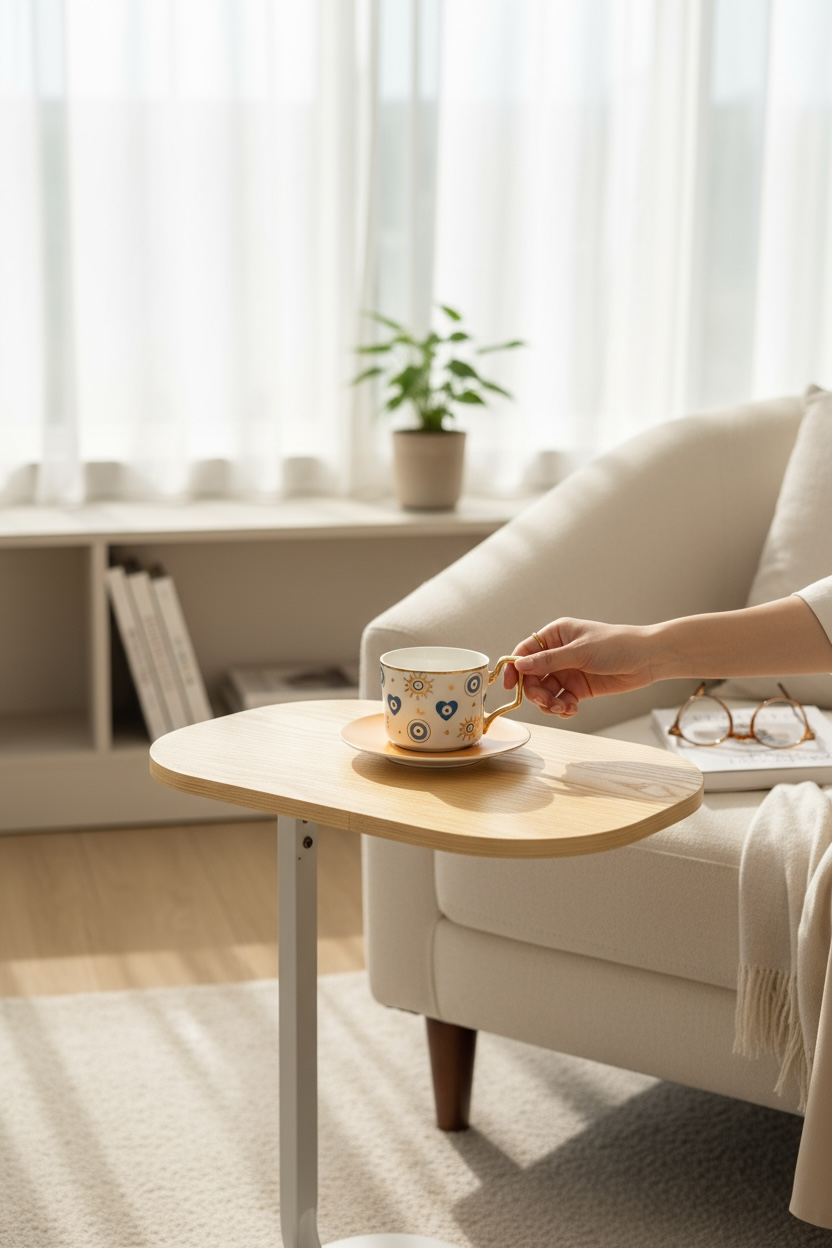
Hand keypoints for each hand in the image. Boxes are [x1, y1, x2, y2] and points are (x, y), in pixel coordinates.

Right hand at [504, 618, 655, 716]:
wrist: (648, 659)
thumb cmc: (617, 645)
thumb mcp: (580, 652)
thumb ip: (549, 661)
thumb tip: (519, 665)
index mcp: (556, 635)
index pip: (525, 652)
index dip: (514, 668)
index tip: (509, 686)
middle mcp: (558, 654)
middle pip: (532, 676)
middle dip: (535, 692)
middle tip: (546, 702)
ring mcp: (568, 672)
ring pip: (545, 691)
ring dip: (549, 703)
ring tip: (563, 708)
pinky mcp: (579, 688)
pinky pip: (560, 700)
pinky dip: (562, 708)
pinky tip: (571, 710)